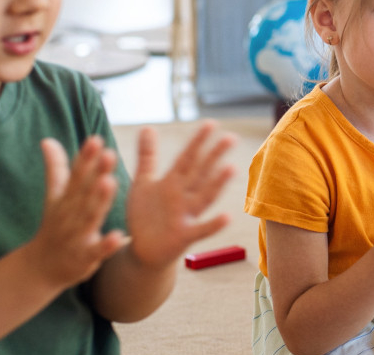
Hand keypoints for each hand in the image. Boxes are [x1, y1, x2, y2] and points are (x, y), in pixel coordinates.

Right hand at [27, 136, 125, 287]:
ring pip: (89, 217)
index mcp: (65, 199)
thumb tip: (47, 140)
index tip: (95, 139)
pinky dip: (107, 244)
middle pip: (84, 192)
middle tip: (109, 154)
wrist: (39, 269)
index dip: (85, 158)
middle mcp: (69, 215)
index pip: (75, 175)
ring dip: (99, 201)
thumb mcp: (53, 198)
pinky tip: (119, 236)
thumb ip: (56, 169)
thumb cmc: (53, 227)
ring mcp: (76, 236)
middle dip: (96, 173)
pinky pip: (97, 250)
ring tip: (110, 182)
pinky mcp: (84, 257)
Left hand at [125, 121, 235, 268]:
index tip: (211, 123)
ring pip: (204, 196)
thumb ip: (147, 156)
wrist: (142, 249)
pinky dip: (213, 224)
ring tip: (231, 168)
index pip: (188, 158)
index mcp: (173, 182)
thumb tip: (147, 127)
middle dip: (214, 156)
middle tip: (231, 138)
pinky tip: (227, 217)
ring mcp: (186, 215)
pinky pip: (201, 230)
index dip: (198, 142)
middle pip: (201, 173)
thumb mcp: (143, 182)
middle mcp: (183, 196)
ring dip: (217, 184)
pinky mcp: (184, 236)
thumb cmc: (146, 215)